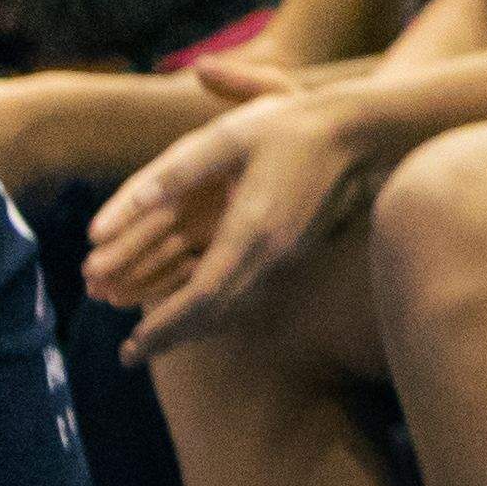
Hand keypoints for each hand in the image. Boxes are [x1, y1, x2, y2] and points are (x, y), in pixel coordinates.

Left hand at [89, 84, 383, 353]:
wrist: (362, 131)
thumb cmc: (292, 126)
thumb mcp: (230, 137)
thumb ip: (176, 173)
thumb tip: (124, 204)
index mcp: (252, 230)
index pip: (202, 295)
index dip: (165, 324)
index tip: (131, 345)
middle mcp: (272, 254)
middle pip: (216, 312)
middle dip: (170, 336)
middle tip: (129, 358)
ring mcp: (288, 255)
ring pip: (234, 306)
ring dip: (192, 327)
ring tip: (156, 342)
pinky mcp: (295, 250)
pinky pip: (249, 292)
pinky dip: (216, 308)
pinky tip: (200, 309)